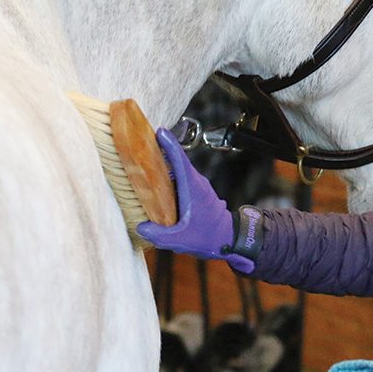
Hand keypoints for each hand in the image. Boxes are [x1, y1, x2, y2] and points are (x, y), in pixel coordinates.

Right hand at [136, 128, 253, 271]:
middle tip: (143, 143)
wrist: (231, 240)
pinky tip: (158, 182)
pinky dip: (170, 175)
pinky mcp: (198, 192)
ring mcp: (199, 186)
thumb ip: (159, 235)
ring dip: (165, 164)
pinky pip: (182, 178)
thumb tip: (141, 227)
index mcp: (192, 187)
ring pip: (180, 170)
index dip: (169, 145)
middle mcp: (196, 182)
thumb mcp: (180, 240)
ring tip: (145, 161)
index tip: (160, 131)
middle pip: (177, 161)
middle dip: (162, 150)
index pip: (179, 160)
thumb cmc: (209, 237)